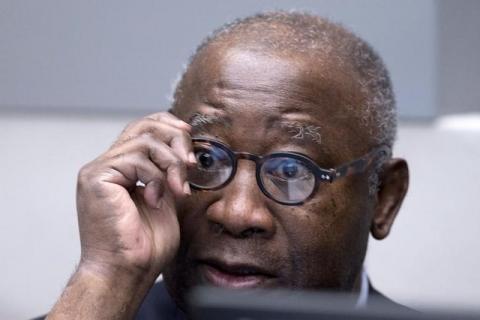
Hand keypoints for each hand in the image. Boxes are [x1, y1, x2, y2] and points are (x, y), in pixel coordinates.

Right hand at [75, 112, 193, 280]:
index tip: (190, 139)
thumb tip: (185, 152)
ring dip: (171, 163)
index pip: (143, 128)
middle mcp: (108, 165)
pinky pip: (136, 159)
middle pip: (143, 125)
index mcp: (123, 168)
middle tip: (189, 162)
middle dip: (175, 138)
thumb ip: (169, 173)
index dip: (168, 125)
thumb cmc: (145, 245)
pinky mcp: (96, 176)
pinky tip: (155, 200)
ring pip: (144, 140)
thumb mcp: (167, 198)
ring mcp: (99, 169)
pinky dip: (155, 178)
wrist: (128, 270)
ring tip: (178, 189)